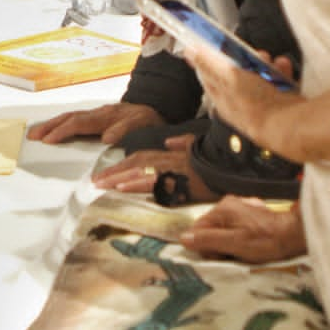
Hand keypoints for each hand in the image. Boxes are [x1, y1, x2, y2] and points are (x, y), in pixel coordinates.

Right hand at [28, 102, 163, 144]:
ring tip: (36, 133)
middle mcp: (98, 113)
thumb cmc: (149, 120)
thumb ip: (125, 130)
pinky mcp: (97, 117)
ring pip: (70, 117)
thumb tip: (106, 137)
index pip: (79, 123)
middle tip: (32, 136)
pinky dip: (62, 124)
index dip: (62, 131)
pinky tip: (54, 130)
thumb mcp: (142, 126)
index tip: (48, 140)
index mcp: (106, 116)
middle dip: (49, 126)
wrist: (158, 110)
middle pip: (69, 118)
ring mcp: (96, 114)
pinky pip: (75, 120)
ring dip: (52, 125)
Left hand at [91, 135, 218, 201]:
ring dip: (118, 177)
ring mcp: (174, 169)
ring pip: (140, 171)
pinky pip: (154, 182)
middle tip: (94, 181)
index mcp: (172, 153)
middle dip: (113, 171)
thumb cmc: (219, 161)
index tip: (106, 173)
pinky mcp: (180, 181)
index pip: (142, 156)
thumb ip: (184, 143)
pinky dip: (137, 184)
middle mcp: (169, 159)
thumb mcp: (200, 147)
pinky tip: (122, 188)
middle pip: (135, 162)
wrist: (235, 167)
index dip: (122, 164)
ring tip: (100, 185)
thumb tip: (170, 141)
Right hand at [180, 196, 305, 262]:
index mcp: (222, 209)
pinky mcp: (248, 214)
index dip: (204, 246)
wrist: (294, 235)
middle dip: (217, 245)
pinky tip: (249, 245)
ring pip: (221, 231)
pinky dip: (237, 239)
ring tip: (243, 251)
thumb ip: (208, 240)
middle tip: (233, 254)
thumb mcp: (234, 244)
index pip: (197, 229)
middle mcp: (227, 204)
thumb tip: (183, 238)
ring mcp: (239, 208)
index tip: (219, 255)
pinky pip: (233, 229)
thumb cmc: (265, 241)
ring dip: (227, 244)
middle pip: (209, 230)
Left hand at [181, 44, 300, 156]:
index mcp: (222, 100)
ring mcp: (260, 102)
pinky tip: (282, 67)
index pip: (209, 77)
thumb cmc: (256, 107)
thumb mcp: (229, 77)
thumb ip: (210, 63)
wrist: (288, 123)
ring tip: (268, 60)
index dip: (209, 60)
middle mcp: (240, 102)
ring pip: (259, 75)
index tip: (212, 46)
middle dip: (244, 59)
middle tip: (248, 53)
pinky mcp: (280, 100)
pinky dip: (281, 70)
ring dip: (264, 64)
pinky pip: (279, 80)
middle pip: (237, 73)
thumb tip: (190, 51)